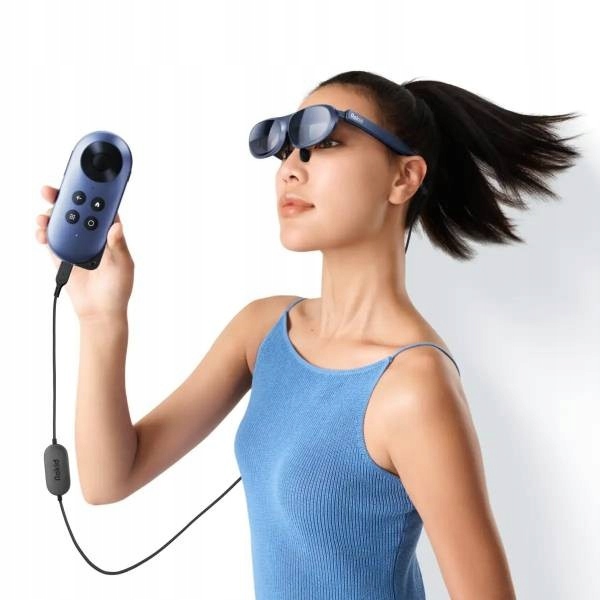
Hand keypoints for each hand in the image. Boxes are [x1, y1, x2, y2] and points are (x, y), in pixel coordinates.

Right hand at [35, 185, 134, 319]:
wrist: (99, 312)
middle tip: (52, 191)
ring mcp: (75, 244)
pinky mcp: (61, 254)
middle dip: (64, 197)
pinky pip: (49, 239)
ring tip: (45, 215)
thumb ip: (118, 246)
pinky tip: (41, 231)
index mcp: (109, 234)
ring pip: (61, 221)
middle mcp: (91, 235)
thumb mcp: (123, 266)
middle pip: (77, 209)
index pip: (101, 208)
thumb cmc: (117, 289)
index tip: (86, 179)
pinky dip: (43, 232)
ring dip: (51, 214)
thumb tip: (116, 226)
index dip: (94, 192)